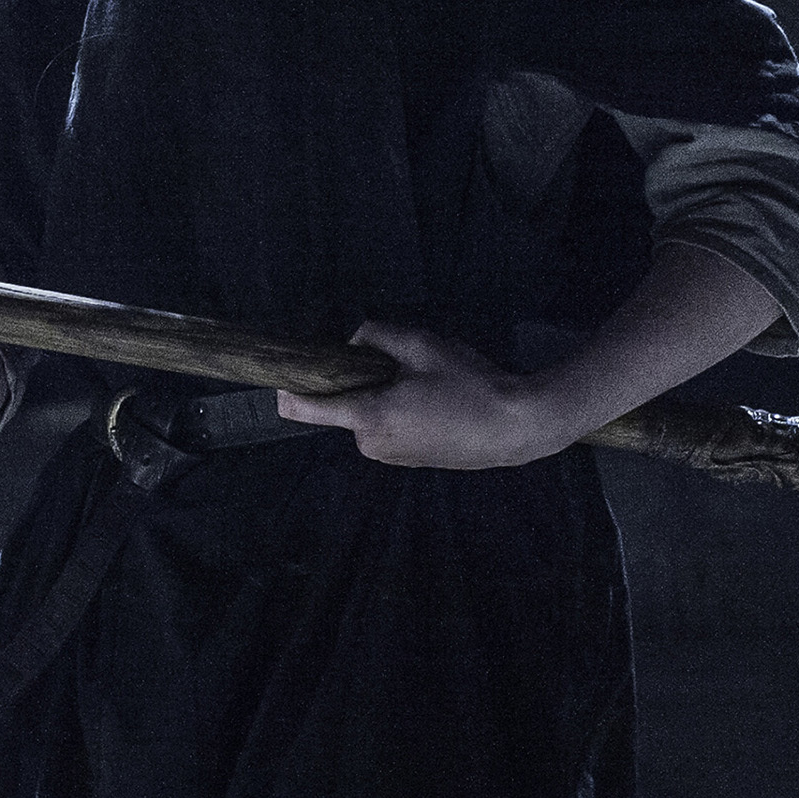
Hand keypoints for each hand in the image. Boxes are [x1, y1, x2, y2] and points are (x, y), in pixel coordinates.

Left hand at [275, 319, 586, 470]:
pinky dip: (399, 412)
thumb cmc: (470, 385)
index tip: (283, 372)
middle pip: (344, 403)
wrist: (516, 427)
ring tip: (430, 386)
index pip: (305, 409)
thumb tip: (352, 341)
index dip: (288, 389)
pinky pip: (387, 428)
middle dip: (363, 380)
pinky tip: (436, 403)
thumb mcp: (422, 346)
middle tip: (406, 367)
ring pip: (368, 414)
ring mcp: (390, 457)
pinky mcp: (408, 462)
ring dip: (385, 396)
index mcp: (369, 418)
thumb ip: (377, 335)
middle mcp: (371, 444)